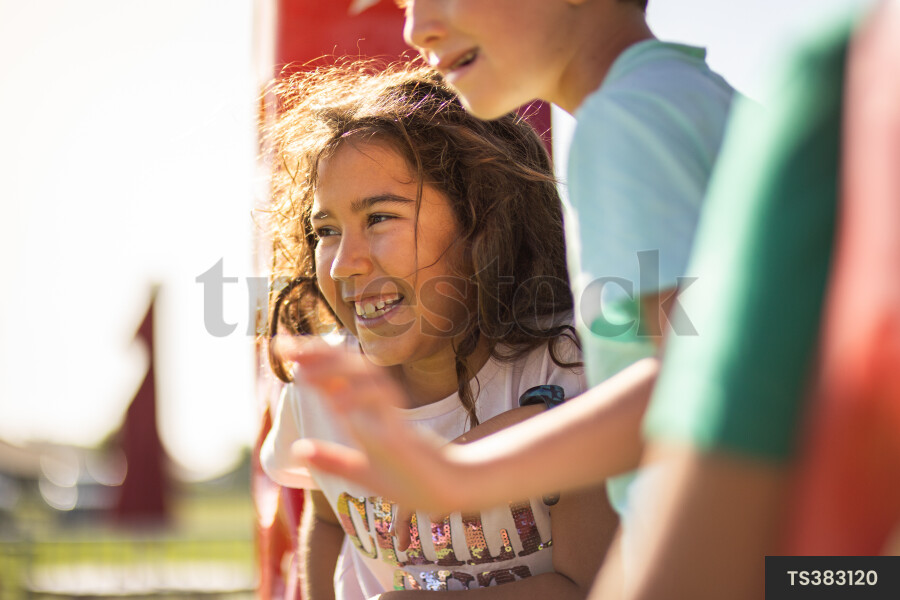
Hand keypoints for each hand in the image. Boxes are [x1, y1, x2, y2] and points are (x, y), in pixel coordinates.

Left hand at [287, 344, 469, 514]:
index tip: (283, 347)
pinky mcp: (404, 437)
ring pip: (370, 379)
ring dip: (337, 371)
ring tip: (304, 371)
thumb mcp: (361, 472)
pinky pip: (384, 412)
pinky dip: (361, 402)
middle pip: (351, 368)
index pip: (338, 376)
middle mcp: (379, 408)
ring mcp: (392, 419)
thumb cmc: (410, 481)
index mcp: (367, 413)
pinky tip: (336, 403)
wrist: (445, 494)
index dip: (313, 359)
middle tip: (285, 346)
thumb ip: (332, 460)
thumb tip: (299, 450)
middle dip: (319, 354)